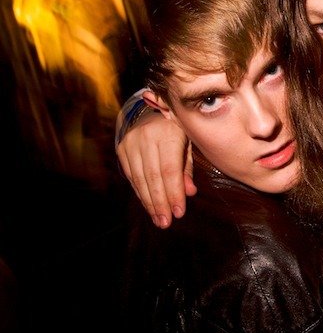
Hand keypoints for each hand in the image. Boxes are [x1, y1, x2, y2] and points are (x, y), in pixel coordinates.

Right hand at [117, 110, 195, 227]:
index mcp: (169, 132)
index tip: (179, 212)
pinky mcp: (122, 148)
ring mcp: (132, 141)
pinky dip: (141, 192)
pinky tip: (149, 205)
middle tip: (166, 223)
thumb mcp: (188, 142)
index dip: (174, 193)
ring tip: (158, 219)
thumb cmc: (177, 130)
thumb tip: (189, 192)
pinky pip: (132, 175)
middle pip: (153, 177)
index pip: (170, 170)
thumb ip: (187, 167)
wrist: (151, 109)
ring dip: (149, 202)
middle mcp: (147, 135)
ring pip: (140, 178)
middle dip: (161, 202)